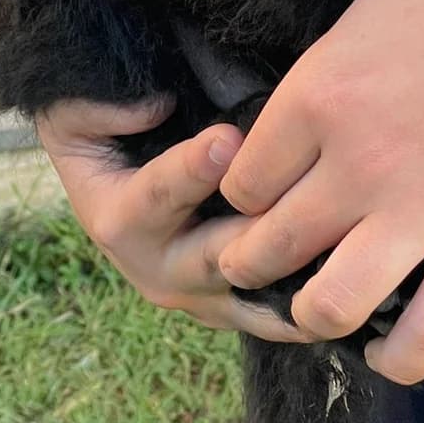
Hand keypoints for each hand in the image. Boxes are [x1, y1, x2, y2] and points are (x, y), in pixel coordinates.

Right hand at [35, 98, 312, 339]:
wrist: (114, 177)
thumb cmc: (100, 134)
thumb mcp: (75, 114)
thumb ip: (99, 110)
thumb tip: (152, 109)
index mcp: (117, 217)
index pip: (154, 195)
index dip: (190, 169)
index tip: (229, 139)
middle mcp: (155, 265)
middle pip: (211, 258)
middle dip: (253, 236)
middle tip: (295, 209)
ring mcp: (197, 292)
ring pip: (247, 297)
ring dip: (287, 282)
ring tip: (336, 263)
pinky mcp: (230, 303)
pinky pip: (268, 313)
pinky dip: (303, 306)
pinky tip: (348, 289)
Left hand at [191, 0, 423, 384]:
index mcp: (323, 89)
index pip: (237, 179)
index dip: (241, 186)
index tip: (264, 181)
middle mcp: (361, 162)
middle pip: (265, 249)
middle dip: (255, 256)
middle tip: (273, 248)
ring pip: (327, 306)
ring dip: (308, 310)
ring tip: (320, 288)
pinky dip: (397, 356)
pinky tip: (388, 337)